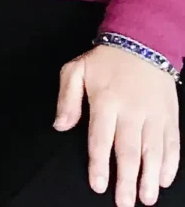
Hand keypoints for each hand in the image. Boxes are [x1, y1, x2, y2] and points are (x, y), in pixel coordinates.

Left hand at [55, 45, 179, 206]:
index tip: (99, 185)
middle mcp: (131, 110)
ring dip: (151, 177)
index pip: (101, 138)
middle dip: (127, 179)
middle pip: (129, 150)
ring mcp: (153, 114)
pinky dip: (171, 163)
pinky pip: (172, 143)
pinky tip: (165, 179)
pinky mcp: (170, 116)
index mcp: (106, 100)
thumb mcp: (76, 69)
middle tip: (124, 203)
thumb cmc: (106, 61)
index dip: (99, 163)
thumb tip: (60, 126)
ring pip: (153, 151)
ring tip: (147, 199)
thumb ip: (66, 98)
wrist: (142, 42)